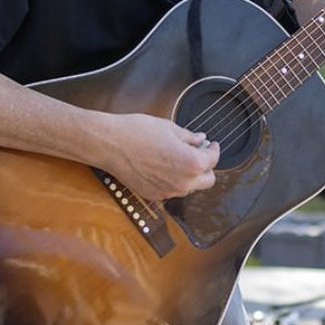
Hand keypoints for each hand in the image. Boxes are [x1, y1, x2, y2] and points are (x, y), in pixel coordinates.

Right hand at [104, 114, 219, 201]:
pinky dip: (173, 181)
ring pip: (189, 187)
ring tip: (178, 158)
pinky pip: (171, 190)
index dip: (213, 150)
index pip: (213, 160)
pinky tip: (163, 166)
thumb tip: (199, 140)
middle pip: (207, 180)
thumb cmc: (137, 133)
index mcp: (192, 163)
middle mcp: (183, 182)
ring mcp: (168, 192)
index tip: (211, 145)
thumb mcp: (169, 128)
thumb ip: (189, 137)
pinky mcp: (154, 195)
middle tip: (198, 153)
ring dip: (190, 176)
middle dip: (206, 167)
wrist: (111, 145)